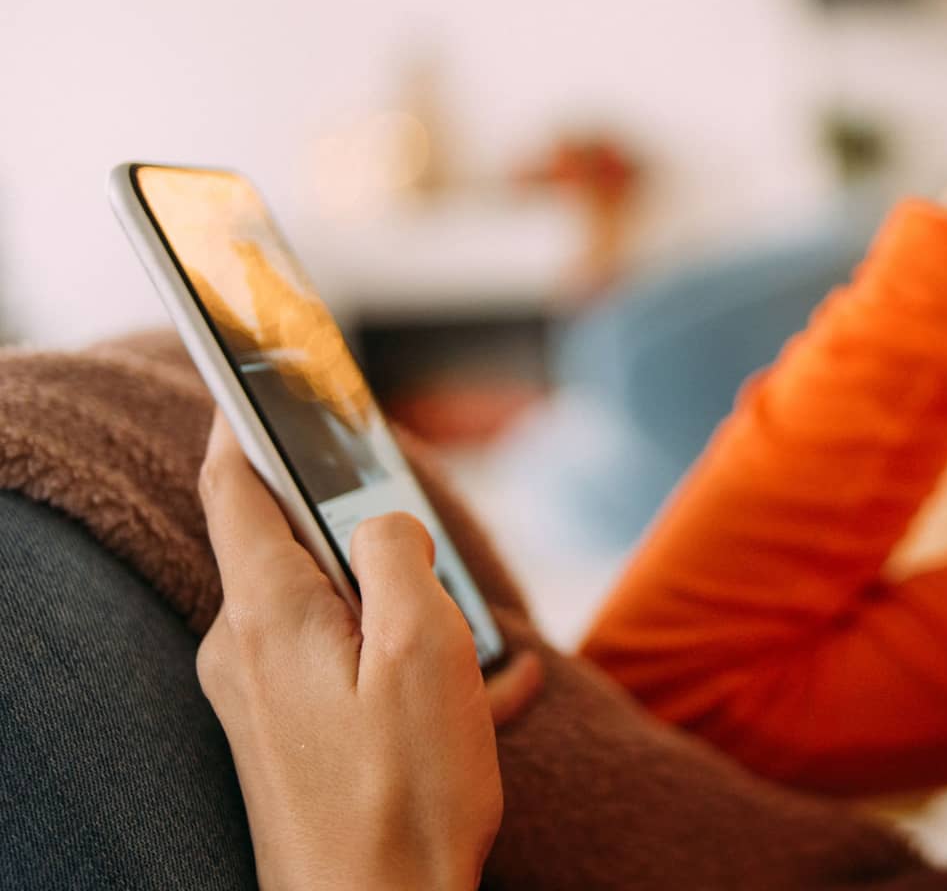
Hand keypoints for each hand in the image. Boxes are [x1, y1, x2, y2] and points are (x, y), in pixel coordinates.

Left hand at [195, 414, 541, 889]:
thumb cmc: (404, 795)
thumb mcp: (421, 647)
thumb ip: (396, 553)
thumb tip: (384, 519)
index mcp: (268, 612)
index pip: (234, 483)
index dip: (247, 419)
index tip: (259, 372)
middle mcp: (247, 649)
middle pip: (299, 547)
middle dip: (377, 537)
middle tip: (442, 551)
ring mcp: (265, 699)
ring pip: (342, 612)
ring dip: (418, 617)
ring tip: (490, 657)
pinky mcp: (292, 739)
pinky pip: (355, 672)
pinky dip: (418, 671)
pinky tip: (491, 698)